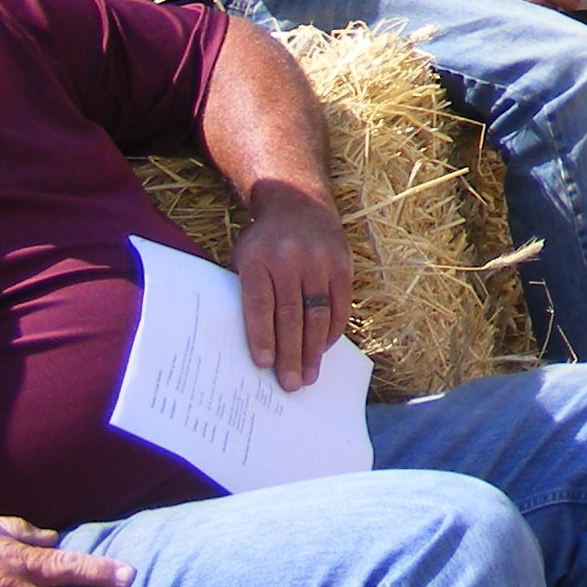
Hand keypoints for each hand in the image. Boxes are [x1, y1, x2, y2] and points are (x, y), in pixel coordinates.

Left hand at [228, 181, 350, 390]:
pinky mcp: (341, 263)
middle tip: (290, 384)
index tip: (263, 366)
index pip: (260, 303)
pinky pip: (339, 304)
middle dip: (290, 354)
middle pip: (291, 314)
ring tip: (309, 376)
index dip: (262, 336)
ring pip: (317, 314)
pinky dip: (332, 331)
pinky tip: (324, 349)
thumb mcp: (244, 258)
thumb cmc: (262, 242)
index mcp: (258, 258)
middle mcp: (290, 259)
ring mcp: (319, 260)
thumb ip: (247, 293)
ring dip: (313, 350)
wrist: (298, 202)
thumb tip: (252, 345)